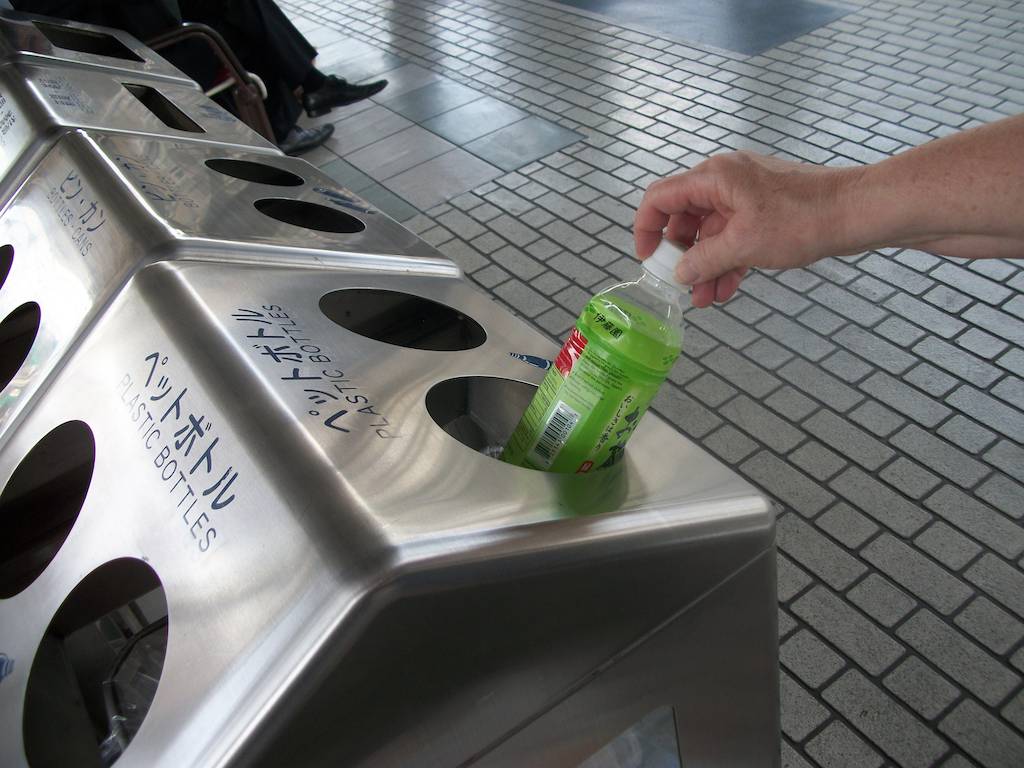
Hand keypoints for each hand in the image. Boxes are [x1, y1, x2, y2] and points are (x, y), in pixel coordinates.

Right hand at [634, 152, 850, 306]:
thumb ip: (704, 259)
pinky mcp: (764, 210)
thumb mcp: (744, 245)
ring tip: (705, 299)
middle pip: (684, 217)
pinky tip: (726, 288)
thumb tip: (679, 273)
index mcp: (714, 176)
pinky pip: (734, 235)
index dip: (646, 228)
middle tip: (680, 285)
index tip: (647, 258)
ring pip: (711, 232)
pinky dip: (727, 260)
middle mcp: (726, 180)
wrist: (857, 212)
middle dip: (681, 255)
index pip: (660, 197)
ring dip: (705, 265)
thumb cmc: (803, 219)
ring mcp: (746, 195)